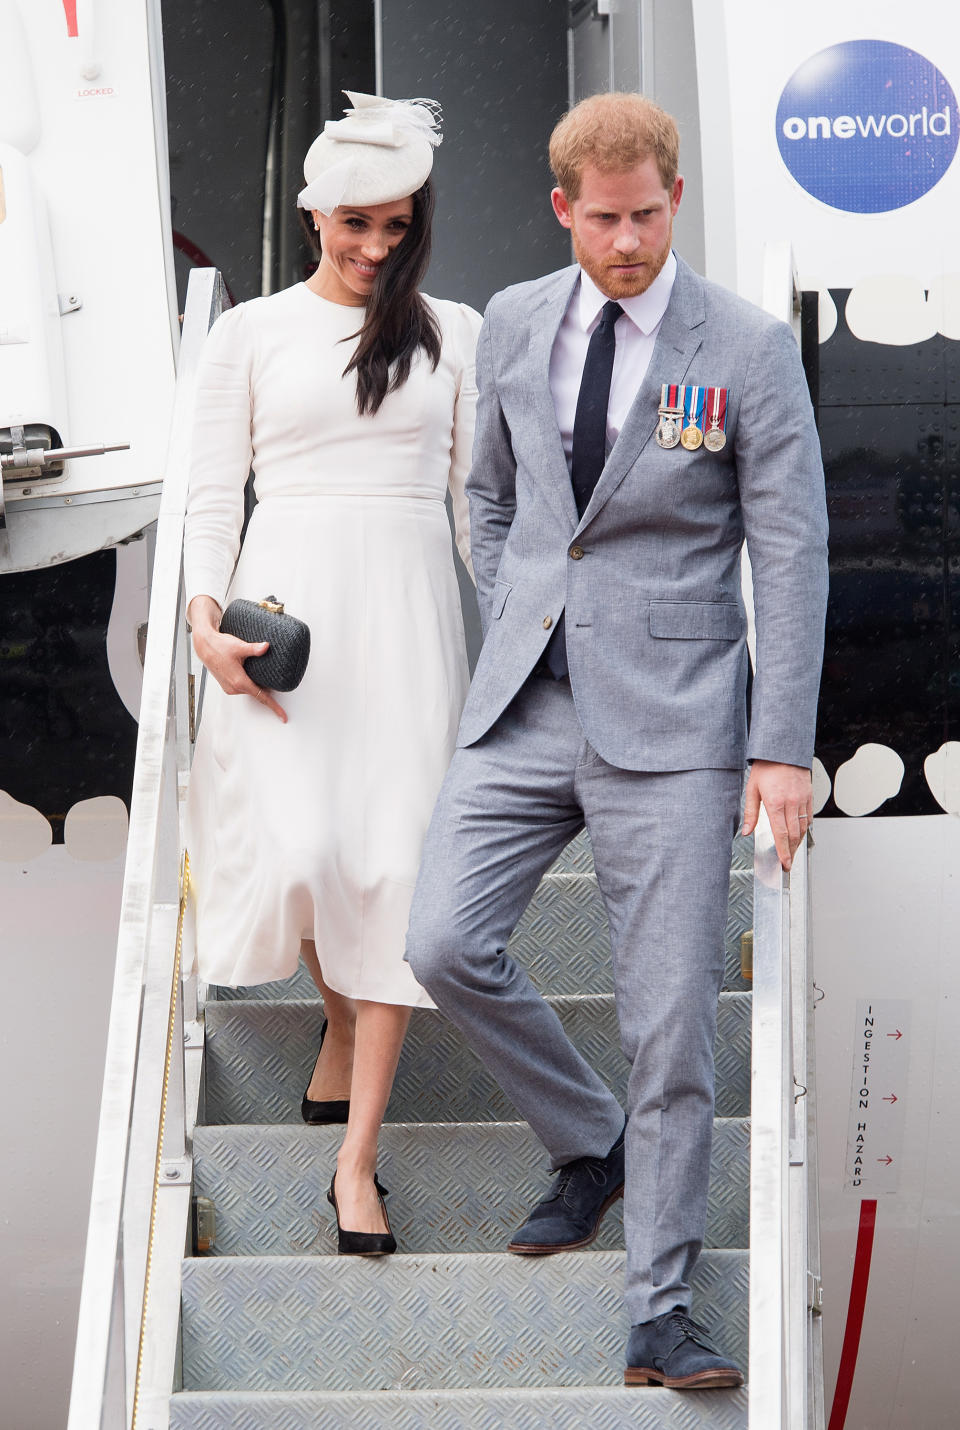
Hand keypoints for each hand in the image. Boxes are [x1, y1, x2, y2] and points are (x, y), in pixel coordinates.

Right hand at [187, 595, 286, 722]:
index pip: (262, 697)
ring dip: (256, 683)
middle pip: (257, 692)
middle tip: (272, 675)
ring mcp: (230, 687)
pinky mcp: (227, 685)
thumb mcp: (239, 647)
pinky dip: (248, 682)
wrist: (205, 646)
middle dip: (266, 687)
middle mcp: (234, 687)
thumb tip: (266, 647)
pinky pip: (243, 687)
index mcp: (239, 682)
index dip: (274, 707)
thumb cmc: (218, 647)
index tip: (283, 716)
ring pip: (250, 689)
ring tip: (256, 669)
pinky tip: (248, 672)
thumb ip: (254, 649)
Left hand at [741, 760, 811, 870]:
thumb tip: (746, 831)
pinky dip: (805, 828)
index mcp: (775, 802)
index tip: (785, 863)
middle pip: (794, 835)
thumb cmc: (766, 767)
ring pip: (803, 828)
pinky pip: (809, 817)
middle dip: (791, 852)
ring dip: (798, 842)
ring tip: (792, 851)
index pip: (781, 834)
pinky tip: (799, 833)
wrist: (783, 750)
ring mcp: (802, 800)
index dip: (783, 851)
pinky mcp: (809, 796)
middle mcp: (791, 803)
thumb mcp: (752, 789)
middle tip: (788, 863)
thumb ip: (750, 813)